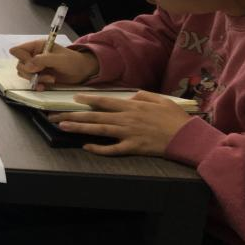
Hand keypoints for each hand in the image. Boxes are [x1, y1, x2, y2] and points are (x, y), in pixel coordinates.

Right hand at [11, 41, 98, 89]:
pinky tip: (43, 87)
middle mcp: (33, 56)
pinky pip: (30, 81)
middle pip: (19, 64)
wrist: (82, 71)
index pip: (18, 51)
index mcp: (36, 46)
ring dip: (35, 79)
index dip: (22, 58)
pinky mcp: (39, 76)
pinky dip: (36, 85)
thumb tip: (27, 67)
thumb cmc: (72, 60)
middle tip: (44, 74)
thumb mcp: (59, 59)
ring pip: (24, 74)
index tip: (32, 65)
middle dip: (30, 72)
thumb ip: (42, 60)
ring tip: (50, 79)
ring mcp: (35, 67)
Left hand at [48, 91, 192, 156]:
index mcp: (133, 106)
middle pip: (95, 115)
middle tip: (56, 115)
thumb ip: (142, 96)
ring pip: (99, 129)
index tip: (73, 98)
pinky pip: (113, 148)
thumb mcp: (160, 100)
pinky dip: (99, 148)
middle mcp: (127, 118)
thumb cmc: (175, 118)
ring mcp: (129, 133)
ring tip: (63, 126)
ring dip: (79, 128)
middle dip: (74, 114)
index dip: (87, 99)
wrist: (188, 137)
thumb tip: (129, 96)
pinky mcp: (134, 147)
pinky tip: (86, 146)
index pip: (105, 101)